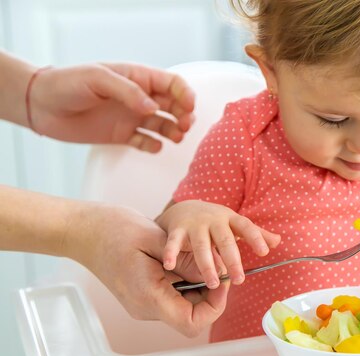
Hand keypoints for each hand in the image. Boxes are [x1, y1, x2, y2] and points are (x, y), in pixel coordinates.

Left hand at [29, 63, 194, 151]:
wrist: (42, 106)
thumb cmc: (67, 84)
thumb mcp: (98, 78)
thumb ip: (128, 92)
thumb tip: (153, 108)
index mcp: (137, 77)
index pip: (171, 83)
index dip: (185, 94)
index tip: (189, 106)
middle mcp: (138, 97)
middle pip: (173, 105)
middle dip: (184, 114)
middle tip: (185, 125)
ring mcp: (131, 116)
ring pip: (163, 124)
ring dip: (174, 130)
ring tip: (175, 137)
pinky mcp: (122, 134)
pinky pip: (145, 141)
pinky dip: (154, 145)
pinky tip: (155, 146)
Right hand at [67, 204, 226, 336]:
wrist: (85, 232)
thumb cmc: (114, 231)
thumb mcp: (156, 239)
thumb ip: (186, 260)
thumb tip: (214, 275)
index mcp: (148, 297)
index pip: (192, 323)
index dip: (215, 306)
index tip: (222, 281)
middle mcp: (146, 308)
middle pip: (192, 317)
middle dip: (211, 296)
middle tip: (217, 267)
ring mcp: (144, 305)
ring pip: (185, 308)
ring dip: (200, 289)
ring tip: (200, 261)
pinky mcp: (144, 297)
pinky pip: (175, 298)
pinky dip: (188, 284)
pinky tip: (186, 263)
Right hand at [156, 200, 280, 288]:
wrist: (184, 208)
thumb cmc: (215, 222)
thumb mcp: (235, 224)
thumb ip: (256, 233)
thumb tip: (278, 241)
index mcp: (230, 219)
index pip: (246, 226)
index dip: (255, 237)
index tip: (264, 251)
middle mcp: (214, 220)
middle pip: (225, 240)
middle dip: (232, 259)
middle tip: (239, 280)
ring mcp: (195, 225)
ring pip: (202, 245)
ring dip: (207, 264)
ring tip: (212, 283)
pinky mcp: (177, 230)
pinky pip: (174, 242)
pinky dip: (171, 252)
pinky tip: (170, 265)